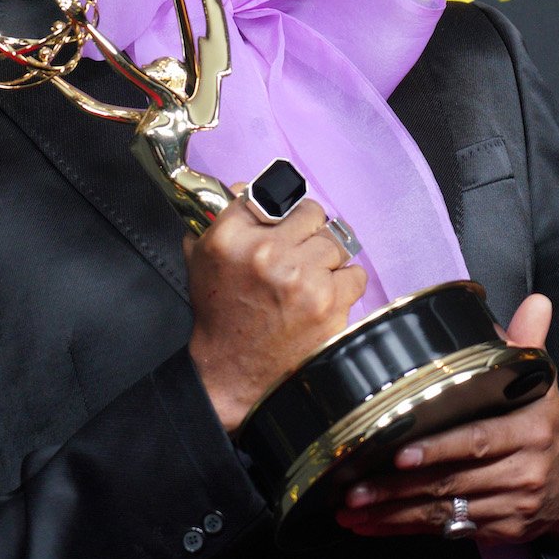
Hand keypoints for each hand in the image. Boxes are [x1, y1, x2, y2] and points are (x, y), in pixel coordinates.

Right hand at [187, 188, 367, 432]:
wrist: (232, 372)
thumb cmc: (220, 315)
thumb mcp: (202, 259)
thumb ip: (224, 218)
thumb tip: (251, 186)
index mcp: (230, 237)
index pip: (269, 193)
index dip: (279, 210)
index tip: (282, 223)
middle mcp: (266, 252)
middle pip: (311, 213)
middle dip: (307, 232)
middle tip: (298, 254)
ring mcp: (300, 277)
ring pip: (336, 242)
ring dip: (325, 260)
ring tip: (308, 279)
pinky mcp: (328, 302)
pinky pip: (355, 273)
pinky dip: (344, 284)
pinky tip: (324, 296)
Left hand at [335, 294, 558, 544]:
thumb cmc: (545, 427)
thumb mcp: (544, 385)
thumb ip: (529, 345)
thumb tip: (535, 302)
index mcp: (531, 431)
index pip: (479, 441)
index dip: (438, 449)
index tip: (398, 452)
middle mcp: (523, 471)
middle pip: (452, 481)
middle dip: (398, 488)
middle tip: (354, 488)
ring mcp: (511, 506)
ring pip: (444, 512)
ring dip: (393, 512)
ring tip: (351, 508)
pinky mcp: (499, 531)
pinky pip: (446, 530)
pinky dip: (405, 529)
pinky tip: (370, 526)